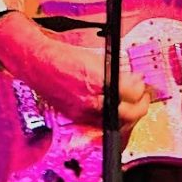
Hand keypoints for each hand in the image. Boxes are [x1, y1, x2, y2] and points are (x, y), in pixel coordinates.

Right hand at [0, 16, 151, 128]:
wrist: (37, 64)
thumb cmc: (62, 57)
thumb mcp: (94, 58)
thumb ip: (115, 72)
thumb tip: (133, 80)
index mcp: (97, 79)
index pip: (131, 91)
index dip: (140, 88)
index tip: (142, 83)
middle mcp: (91, 99)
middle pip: (129, 113)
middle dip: (141, 105)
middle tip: (144, 97)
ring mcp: (84, 111)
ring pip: (117, 122)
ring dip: (129, 115)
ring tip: (133, 106)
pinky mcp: (77, 118)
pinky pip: (102, 125)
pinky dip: (112, 120)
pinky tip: (115, 113)